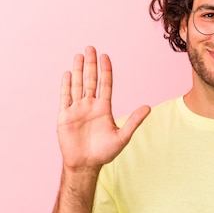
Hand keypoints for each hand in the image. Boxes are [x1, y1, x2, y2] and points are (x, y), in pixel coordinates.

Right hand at [57, 46, 149, 172]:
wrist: (85, 164)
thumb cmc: (104, 152)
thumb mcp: (122, 136)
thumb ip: (134, 121)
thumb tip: (148, 108)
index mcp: (104, 108)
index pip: (105, 85)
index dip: (106, 70)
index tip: (105, 56)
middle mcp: (90, 105)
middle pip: (91, 80)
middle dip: (91, 64)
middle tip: (91, 48)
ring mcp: (77, 109)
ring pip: (78, 85)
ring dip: (78, 70)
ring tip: (79, 55)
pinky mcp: (65, 115)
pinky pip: (65, 97)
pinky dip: (66, 85)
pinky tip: (68, 73)